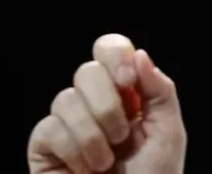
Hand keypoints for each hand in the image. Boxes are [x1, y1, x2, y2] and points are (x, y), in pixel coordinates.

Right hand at [27, 34, 186, 172]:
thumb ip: (159, 90)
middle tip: (121, 137)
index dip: (115, 56)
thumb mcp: (168, 132)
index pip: (109, 50)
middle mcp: (93, 104)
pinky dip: (74, 151)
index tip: (128, 82)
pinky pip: (50, 128)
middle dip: (108, 104)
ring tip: (105, 164)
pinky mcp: (44, 147)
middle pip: (87, 70)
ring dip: (94, 135)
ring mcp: (66, 124)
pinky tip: (84, 171)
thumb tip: (138, 54)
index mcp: (125, 94)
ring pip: (65, 99)